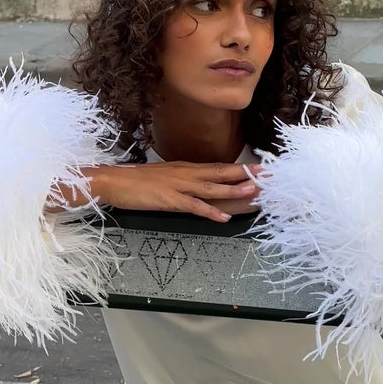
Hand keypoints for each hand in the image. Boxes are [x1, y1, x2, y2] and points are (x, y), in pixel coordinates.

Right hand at [89, 162, 261, 221]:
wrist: (115, 180)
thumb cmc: (138, 180)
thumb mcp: (166, 175)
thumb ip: (185, 178)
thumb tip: (200, 182)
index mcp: (187, 168)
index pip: (218, 166)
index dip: (240, 167)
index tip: (259, 167)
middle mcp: (187, 173)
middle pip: (221, 172)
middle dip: (245, 173)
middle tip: (267, 174)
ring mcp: (179, 185)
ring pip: (212, 187)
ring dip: (234, 189)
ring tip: (253, 191)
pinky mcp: (170, 199)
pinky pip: (194, 206)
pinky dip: (210, 211)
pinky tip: (223, 216)